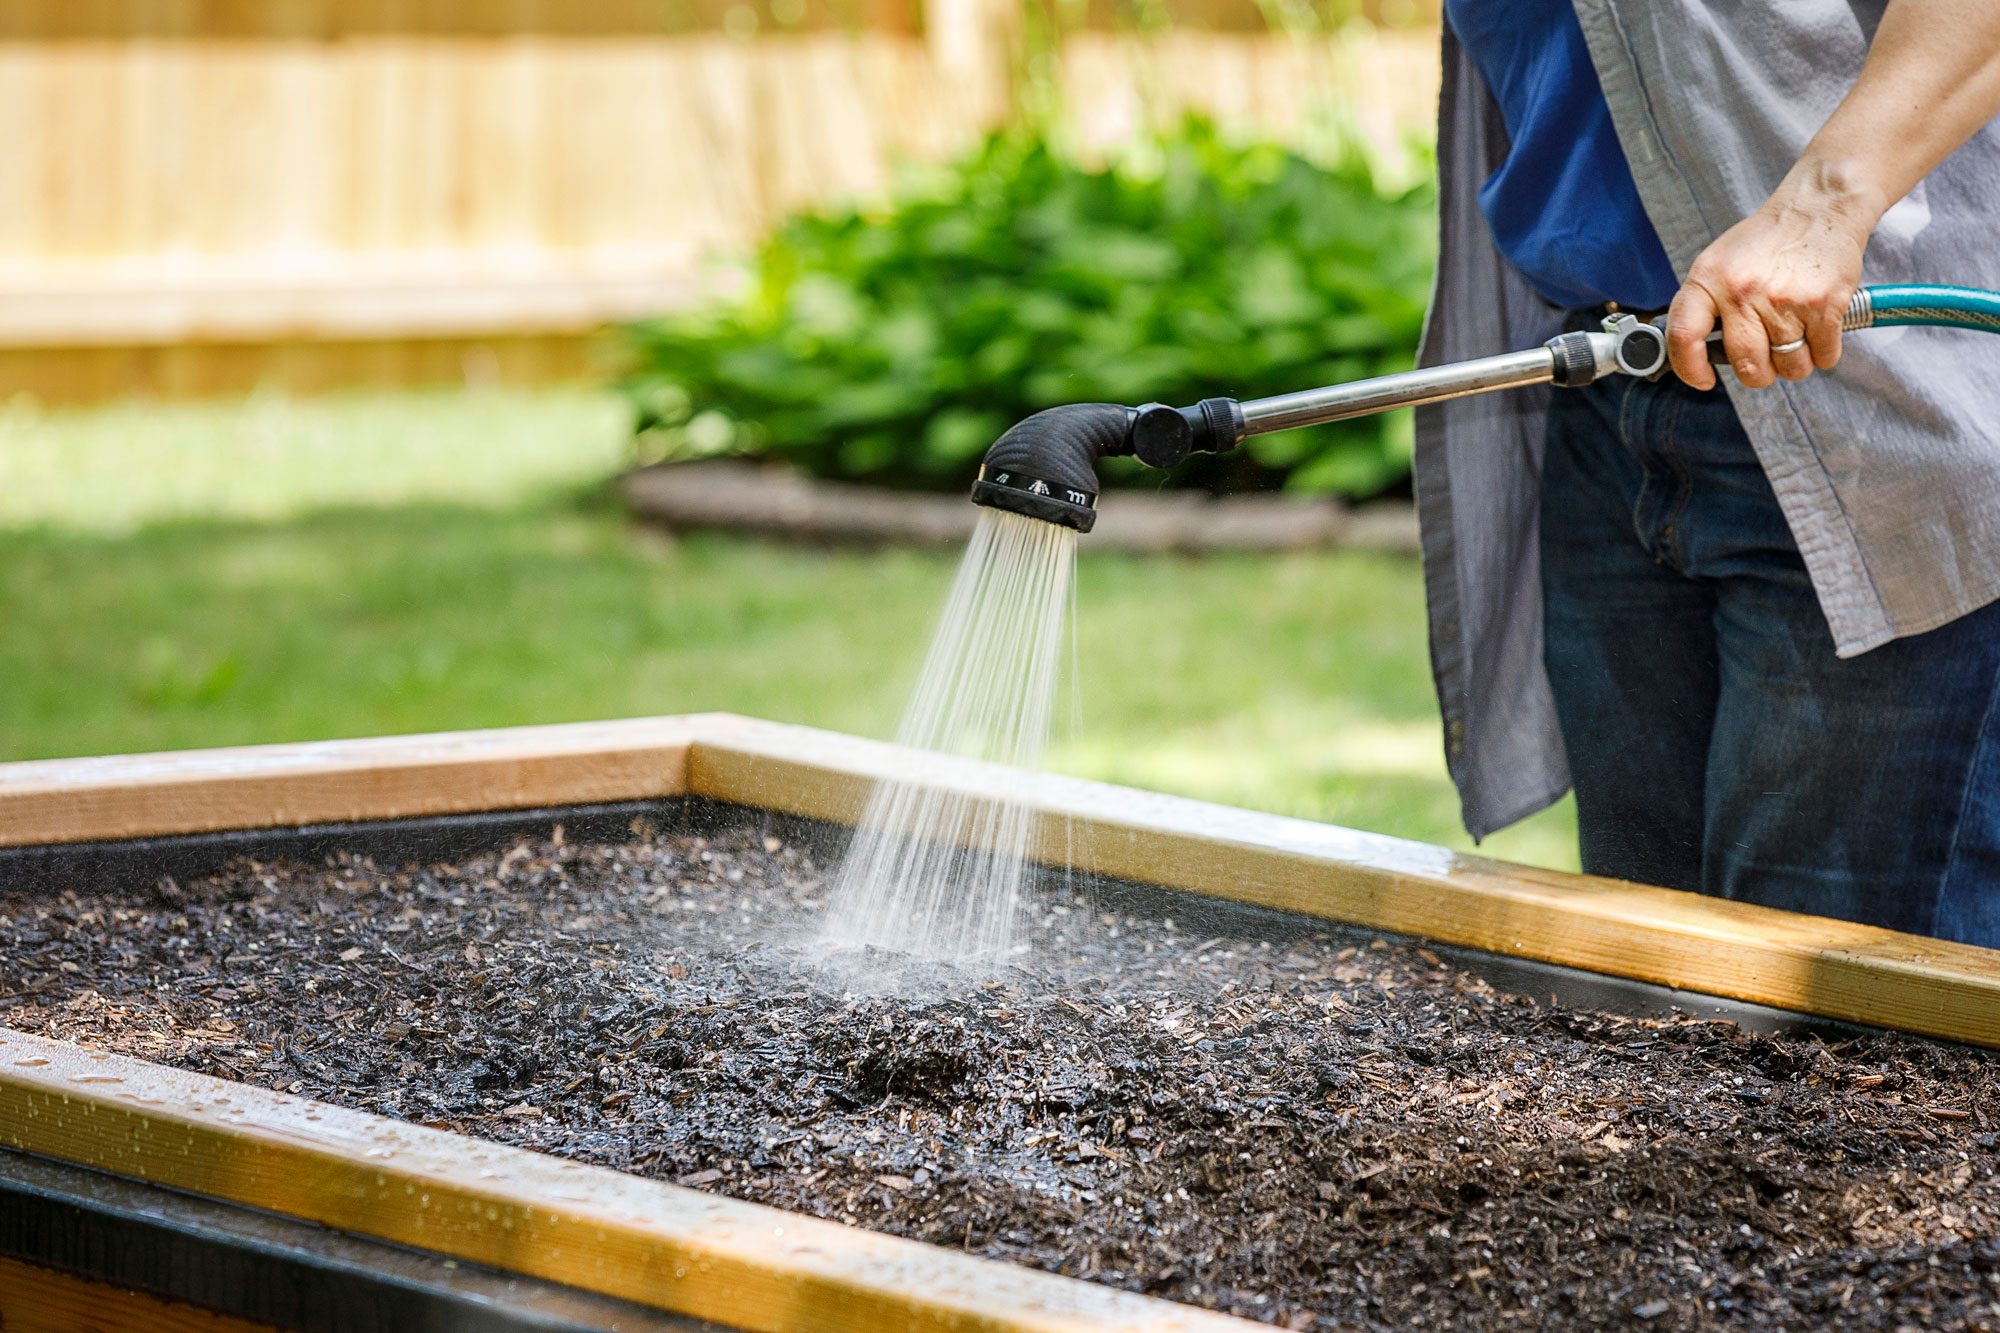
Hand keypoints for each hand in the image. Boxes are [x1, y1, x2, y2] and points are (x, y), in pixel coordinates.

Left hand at [1666, 158, 1879, 390]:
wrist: (1819, 206)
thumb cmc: (1766, 240)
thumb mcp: (1718, 262)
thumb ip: (1703, 305)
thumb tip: (1693, 354)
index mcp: (1708, 280)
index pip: (1683, 338)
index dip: (1690, 369)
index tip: (1703, 380)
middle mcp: (1742, 292)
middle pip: (1747, 366)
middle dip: (1758, 373)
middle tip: (1765, 359)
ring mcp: (1784, 300)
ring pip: (1789, 367)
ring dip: (1794, 363)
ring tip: (1795, 336)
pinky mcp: (1824, 304)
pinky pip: (1823, 356)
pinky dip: (1823, 353)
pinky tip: (1818, 331)